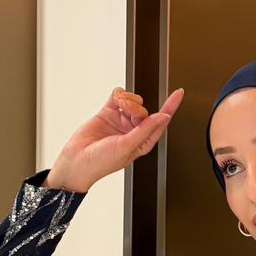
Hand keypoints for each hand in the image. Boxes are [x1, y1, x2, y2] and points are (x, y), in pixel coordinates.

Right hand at [44, 86, 184, 191]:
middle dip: (136, 107)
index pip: (161, 121)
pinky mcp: (107, 112)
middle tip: (127, 112)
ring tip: (118, 107)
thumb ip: (146, 130)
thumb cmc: (102, 162)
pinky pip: (118, 95)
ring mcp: (120, 120)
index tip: (179, 93)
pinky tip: (114, 101)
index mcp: (143, 141)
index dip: (170, 107)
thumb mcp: (128, 147)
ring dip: (127, 100)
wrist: (77, 161)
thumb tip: (164, 117)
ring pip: (132, 100)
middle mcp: (133, 130)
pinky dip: (118, 95)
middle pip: (144, 109)